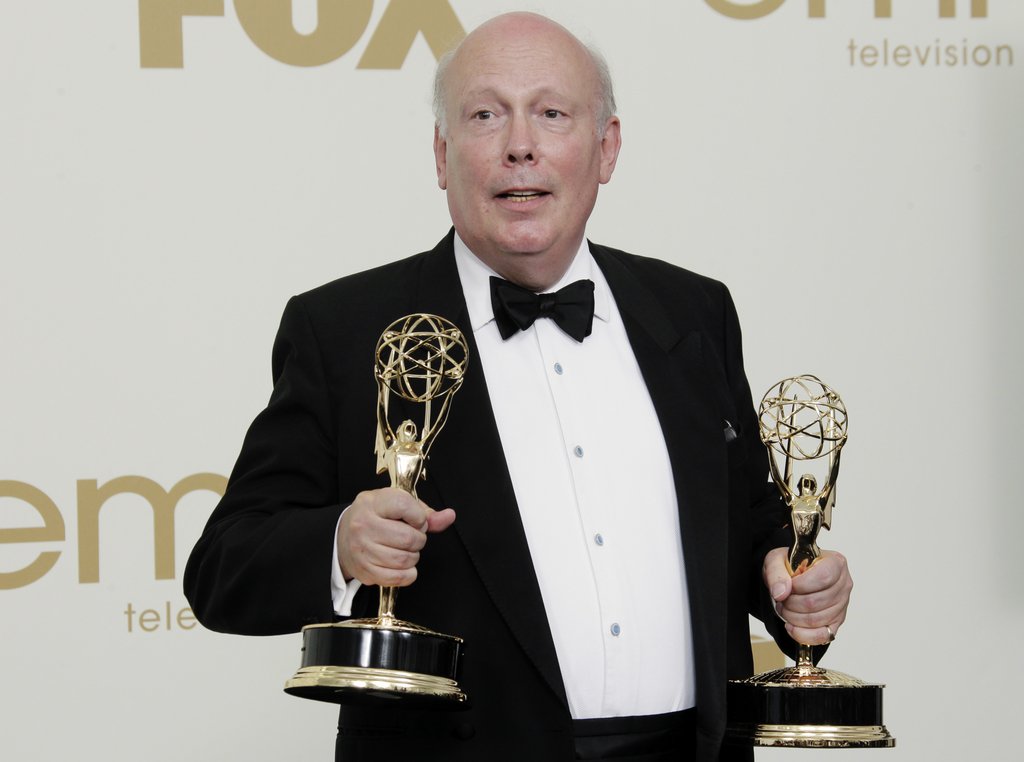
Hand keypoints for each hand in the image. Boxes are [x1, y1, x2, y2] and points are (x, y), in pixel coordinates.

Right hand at [337, 487, 455, 586]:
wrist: (343, 536)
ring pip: (405, 559)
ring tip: (405, 549)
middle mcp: (364, 525)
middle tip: (412, 537)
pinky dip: (408, 573)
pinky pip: (399, 578)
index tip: (415, 519)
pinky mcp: (365, 571)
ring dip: (413, 556)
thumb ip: (424, 511)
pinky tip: (403, 565)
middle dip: (419, 539)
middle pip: (409, 538)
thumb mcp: (396, 504)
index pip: (405, 506)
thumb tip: (449, 516)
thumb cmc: (376, 517)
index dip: (419, 516)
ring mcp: (362, 550)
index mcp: (372, 503)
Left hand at [763, 547, 852, 644]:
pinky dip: (802, 634)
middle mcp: (843, 584)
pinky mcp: (836, 622)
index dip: (801, 585)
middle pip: (816, 602)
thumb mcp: (776, 560)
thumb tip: (780, 593)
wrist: (792, 576)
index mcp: (835, 563)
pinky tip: (791, 626)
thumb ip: (776, 573)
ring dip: (793, 617)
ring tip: (784, 608)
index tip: (787, 585)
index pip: (823, 577)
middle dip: (791, 603)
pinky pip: (822, 636)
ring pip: (816, 620)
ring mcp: (842, 605)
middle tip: (780, 599)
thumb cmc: (790, 565)